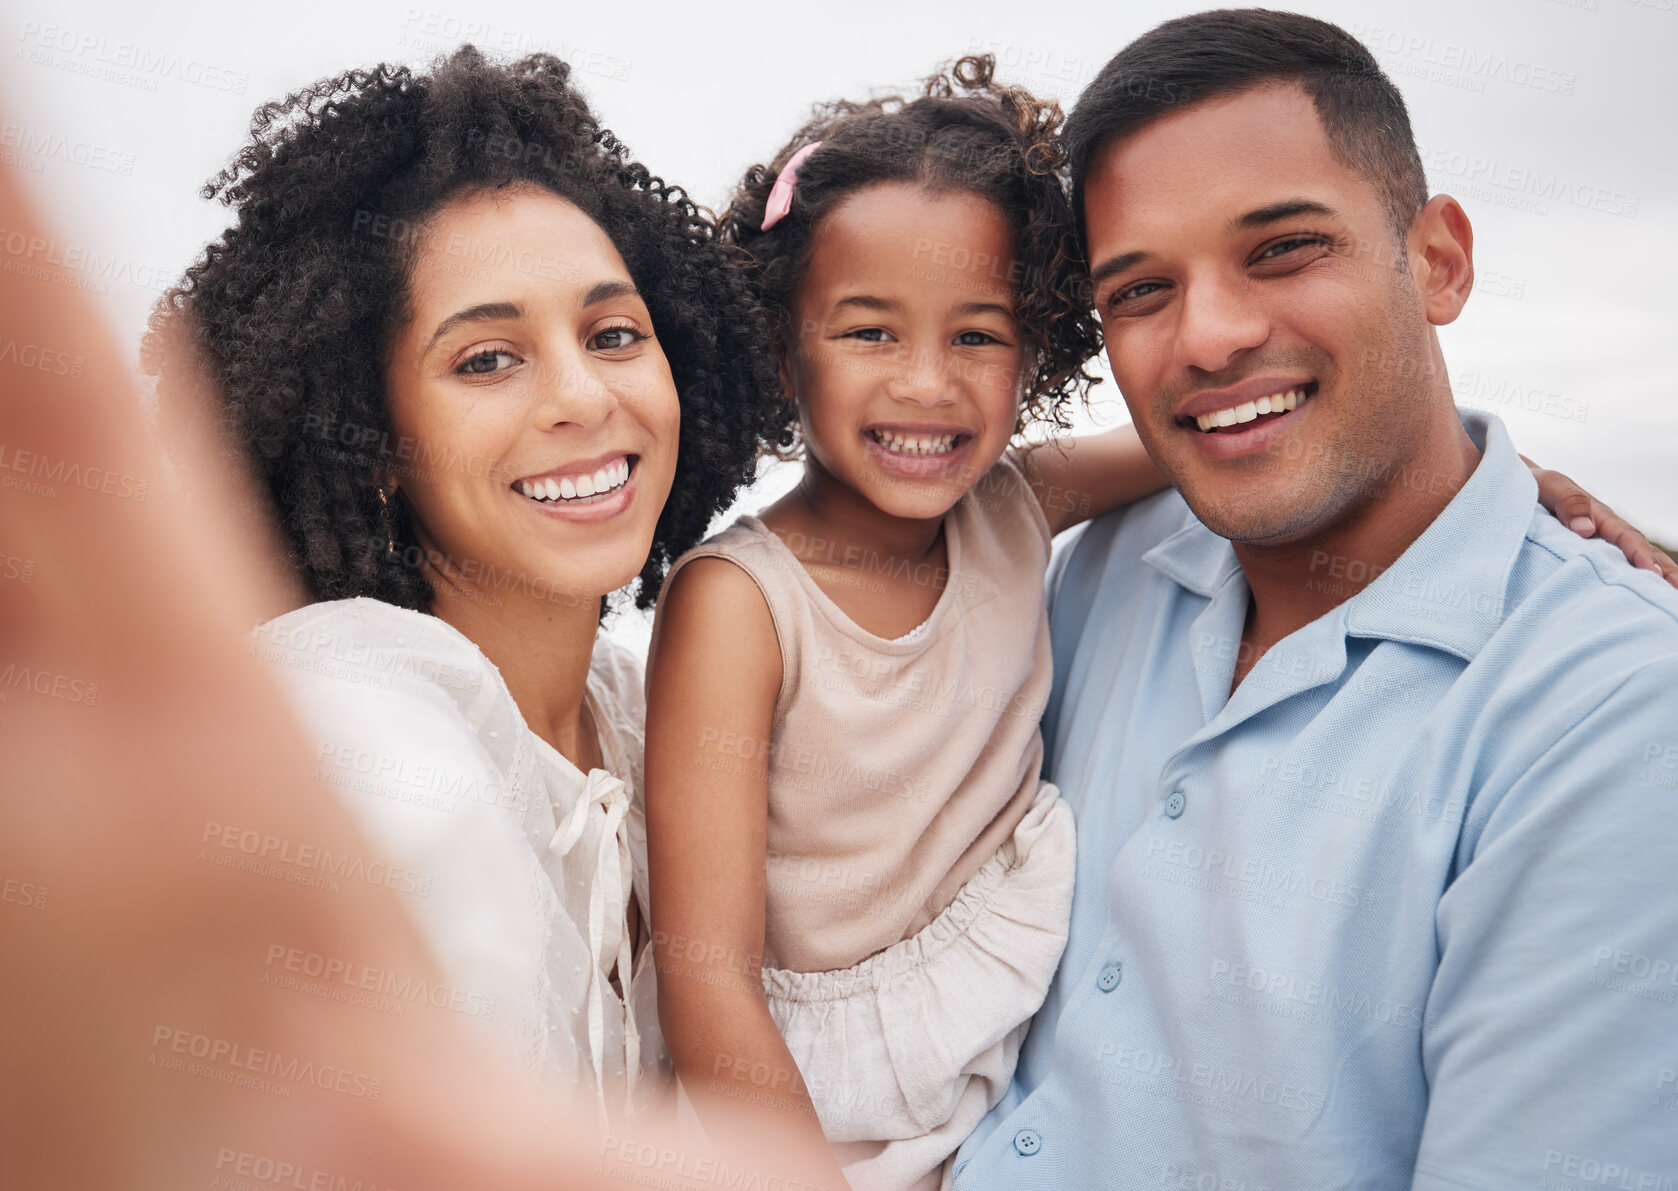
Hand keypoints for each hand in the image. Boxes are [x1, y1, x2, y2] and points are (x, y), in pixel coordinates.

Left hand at [1526, 457, 1677, 588]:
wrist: (1514, 487)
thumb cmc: (1531, 485)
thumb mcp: (1548, 486)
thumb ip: (1567, 503)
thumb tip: (1587, 530)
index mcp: (1599, 516)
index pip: (1627, 538)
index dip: (1640, 556)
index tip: (1652, 575)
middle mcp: (1604, 532)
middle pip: (1640, 553)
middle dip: (1662, 572)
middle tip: (1677, 593)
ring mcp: (1595, 546)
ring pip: (1628, 563)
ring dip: (1651, 580)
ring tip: (1668, 600)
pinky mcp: (1581, 557)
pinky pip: (1607, 570)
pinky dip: (1624, 583)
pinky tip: (1630, 601)